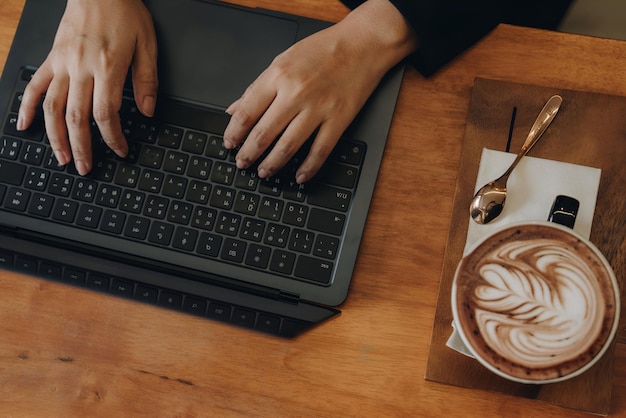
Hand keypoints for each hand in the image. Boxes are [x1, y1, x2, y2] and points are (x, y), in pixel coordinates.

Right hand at [17, 0, 157, 174]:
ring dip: (55, 137)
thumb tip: (147, 111)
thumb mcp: (147, 44)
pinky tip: (24, 126)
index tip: (120, 150)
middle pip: (77, 117)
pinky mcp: (52, 58)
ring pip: (53, 107)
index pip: (106, 113)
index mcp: (107, 67)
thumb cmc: (123, 11)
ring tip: (60, 158)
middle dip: (81, 147)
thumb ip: (147, 80)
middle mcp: (81, 68)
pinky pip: (35, 86)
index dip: (112, 137)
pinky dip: (26, 107)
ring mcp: (62, 64)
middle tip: (85, 168)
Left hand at [223, 0, 416, 182]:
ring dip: (272, 163)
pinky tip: (299, 176)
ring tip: (264, 172)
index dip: (234, 133)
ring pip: (288, 146)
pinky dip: (308, 167)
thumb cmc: (323, 50)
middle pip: (264, 133)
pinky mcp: (339, 119)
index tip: (229, 144)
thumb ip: (257, 87)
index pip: (247, 112)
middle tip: (242, 163)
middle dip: (249, 153)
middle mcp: (296, 93)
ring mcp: (318, 108)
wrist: (362, 44)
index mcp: (278, 76)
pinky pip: (320, 150)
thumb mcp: (283, 60)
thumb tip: (234, 109)